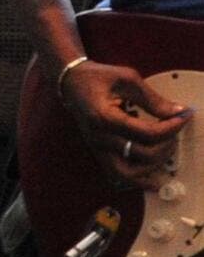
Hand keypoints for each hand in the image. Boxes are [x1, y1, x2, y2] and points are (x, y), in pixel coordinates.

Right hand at [60, 58, 190, 187]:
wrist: (72, 83)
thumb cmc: (98, 78)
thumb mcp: (128, 79)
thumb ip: (153, 99)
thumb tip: (178, 112)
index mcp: (104, 118)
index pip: (146, 133)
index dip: (171, 127)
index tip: (184, 116)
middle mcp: (99, 138)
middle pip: (142, 155)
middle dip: (166, 145)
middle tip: (175, 131)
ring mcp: (97, 149)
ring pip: (128, 174)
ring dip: (152, 168)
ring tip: (166, 153)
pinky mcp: (99, 153)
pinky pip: (118, 175)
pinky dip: (137, 179)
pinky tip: (153, 176)